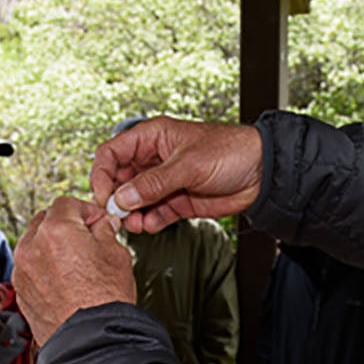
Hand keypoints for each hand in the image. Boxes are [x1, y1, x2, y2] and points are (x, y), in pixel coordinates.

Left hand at [15, 197, 138, 343]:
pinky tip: (64, 279)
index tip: (97, 221)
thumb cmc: (105, 301)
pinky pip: (29, 267)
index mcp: (55, 230)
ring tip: (75, 260)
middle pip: (44, 219)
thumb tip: (102, 226)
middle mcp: (32, 247)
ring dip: (51, 244)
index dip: (85, 209)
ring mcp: (22, 271)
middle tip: (86, 236)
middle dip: (64, 223)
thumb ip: (105, 232)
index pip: (66, 203)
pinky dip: (43, 266)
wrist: (92, 342)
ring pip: (33, 243)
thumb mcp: (116, 254)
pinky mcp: (21, 291)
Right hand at [88, 117, 262, 234]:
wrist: (261, 173)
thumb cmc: (230, 152)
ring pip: (134, 200)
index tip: (104, 196)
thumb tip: (122, 197)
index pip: (112, 153)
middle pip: (119, 180)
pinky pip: (153, 213)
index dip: (102, 174)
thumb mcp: (188, 165)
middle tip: (118, 216)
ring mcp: (164, 182)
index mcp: (151, 138)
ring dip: (131, 214)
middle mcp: (153, 159)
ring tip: (135, 224)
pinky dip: (148, 221)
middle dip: (116, 199)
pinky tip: (150, 225)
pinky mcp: (176, 201)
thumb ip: (154, 183)